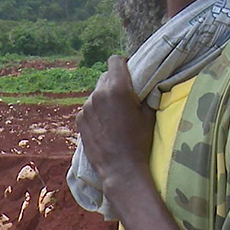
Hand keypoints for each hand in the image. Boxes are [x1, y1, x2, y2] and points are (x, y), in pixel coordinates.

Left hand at [75, 55, 155, 197]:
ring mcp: (87, 107)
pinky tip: (105, 126)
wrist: (121, 169)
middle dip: (115, 83)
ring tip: (114, 115)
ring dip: (105, 98)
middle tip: (125, 98)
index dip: (123, 64)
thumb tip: (147, 84)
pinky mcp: (80, 119)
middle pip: (105, 76)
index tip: (129, 73)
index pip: (115, 61)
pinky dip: (96, 111)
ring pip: (96, 93)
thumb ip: (145, 94)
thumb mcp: (149, 115)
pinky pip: (89, 107)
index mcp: (118, 89)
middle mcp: (99, 94)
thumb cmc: (140, 141)